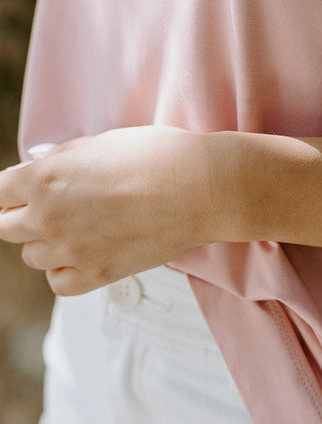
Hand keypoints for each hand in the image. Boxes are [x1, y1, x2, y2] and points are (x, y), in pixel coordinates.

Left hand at [0, 126, 219, 295]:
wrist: (199, 187)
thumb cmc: (158, 155)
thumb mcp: (101, 141)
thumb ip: (62, 159)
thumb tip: (39, 166)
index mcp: (45, 178)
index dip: (12, 189)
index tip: (24, 190)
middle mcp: (49, 216)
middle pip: (6, 228)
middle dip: (22, 215)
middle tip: (49, 207)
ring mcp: (71, 250)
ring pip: (31, 256)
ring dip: (45, 242)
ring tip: (76, 227)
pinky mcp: (97, 274)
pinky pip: (58, 282)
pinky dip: (64, 270)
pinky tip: (82, 252)